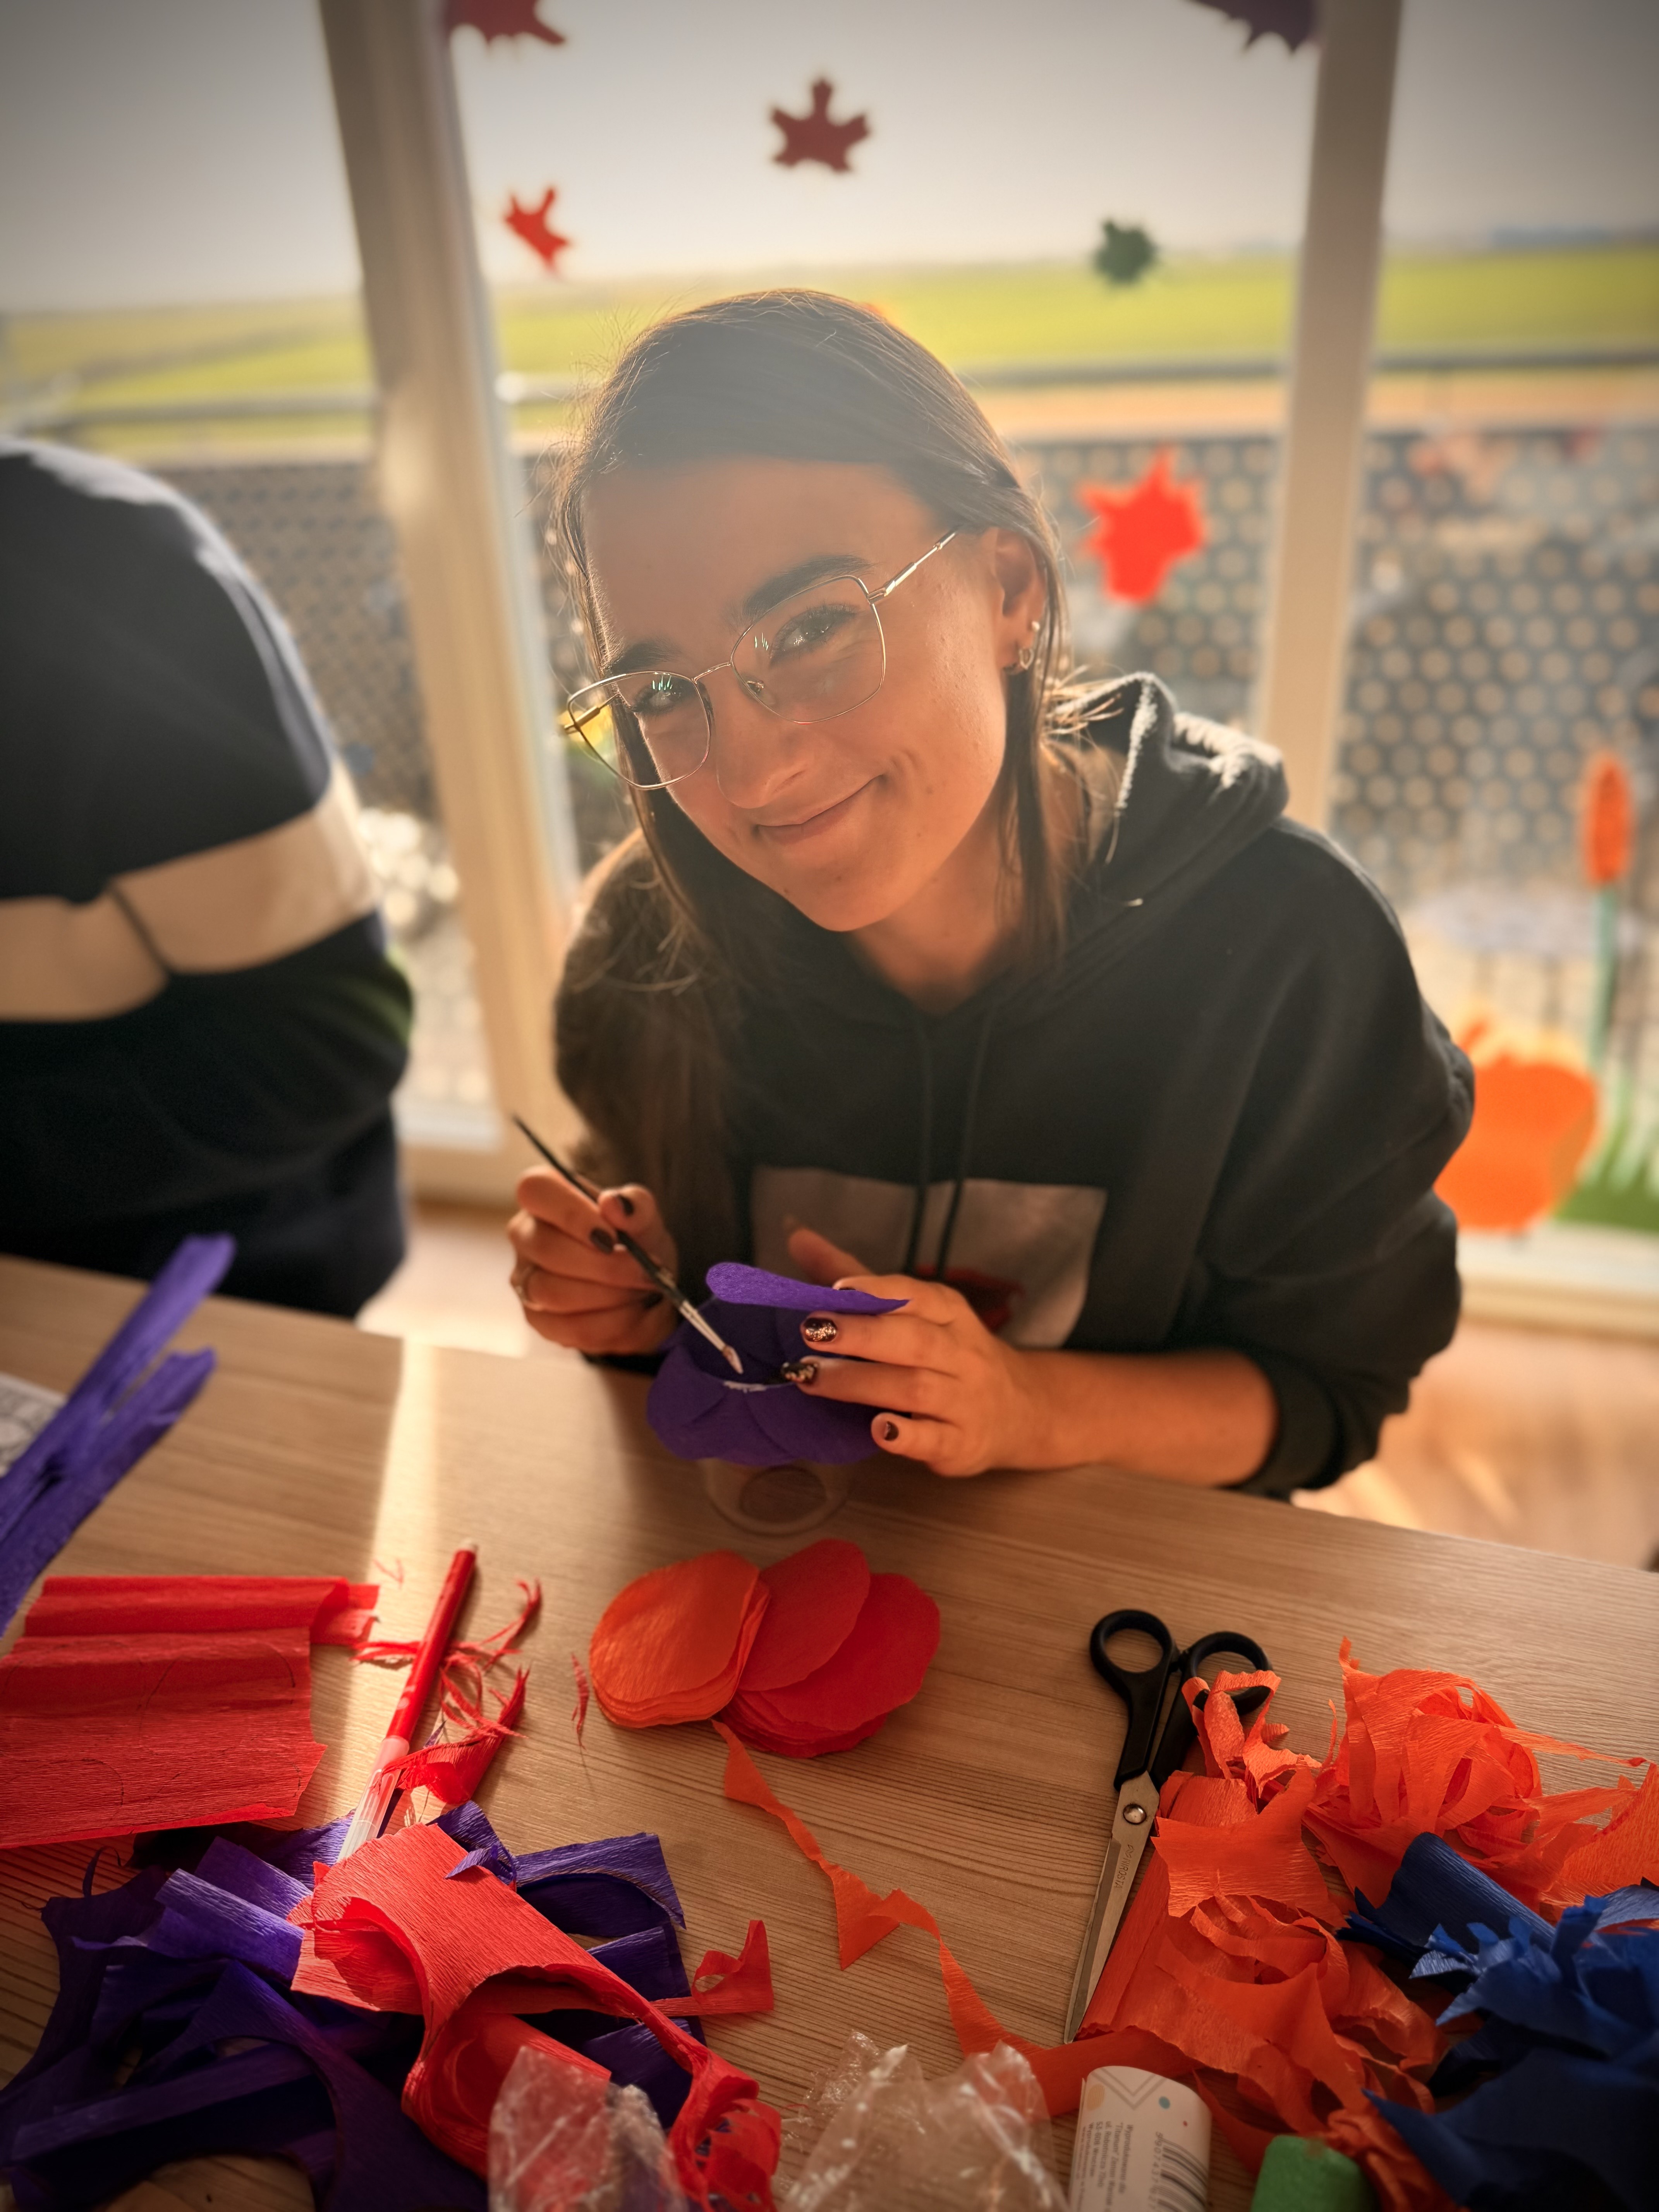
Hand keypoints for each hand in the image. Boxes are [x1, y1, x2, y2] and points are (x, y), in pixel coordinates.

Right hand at [508, 1168, 678, 1356]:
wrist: (643, 1285)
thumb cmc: (635, 1240)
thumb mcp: (646, 1218)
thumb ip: (635, 1205)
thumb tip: (614, 1204)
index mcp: (546, 1197)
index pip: (535, 1190)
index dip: (572, 1213)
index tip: (612, 1235)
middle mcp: (526, 1235)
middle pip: (546, 1249)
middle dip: (604, 1265)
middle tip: (644, 1271)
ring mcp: (526, 1279)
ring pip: (553, 1292)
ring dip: (609, 1295)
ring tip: (640, 1290)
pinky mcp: (537, 1318)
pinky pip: (569, 1327)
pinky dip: (610, 1323)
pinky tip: (630, 1312)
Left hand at [784, 1224, 1042, 1476]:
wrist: (1019, 1412)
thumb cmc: (948, 1355)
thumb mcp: (916, 1314)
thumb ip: (858, 1281)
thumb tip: (797, 1236)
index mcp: (950, 1314)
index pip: (919, 1297)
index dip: (878, 1292)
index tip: (836, 1290)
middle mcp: (962, 1353)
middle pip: (914, 1340)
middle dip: (861, 1334)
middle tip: (811, 1331)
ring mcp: (965, 1400)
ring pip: (915, 1386)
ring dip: (861, 1382)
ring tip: (812, 1378)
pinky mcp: (962, 1443)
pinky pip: (934, 1438)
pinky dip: (905, 1434)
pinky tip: (876, 1428)